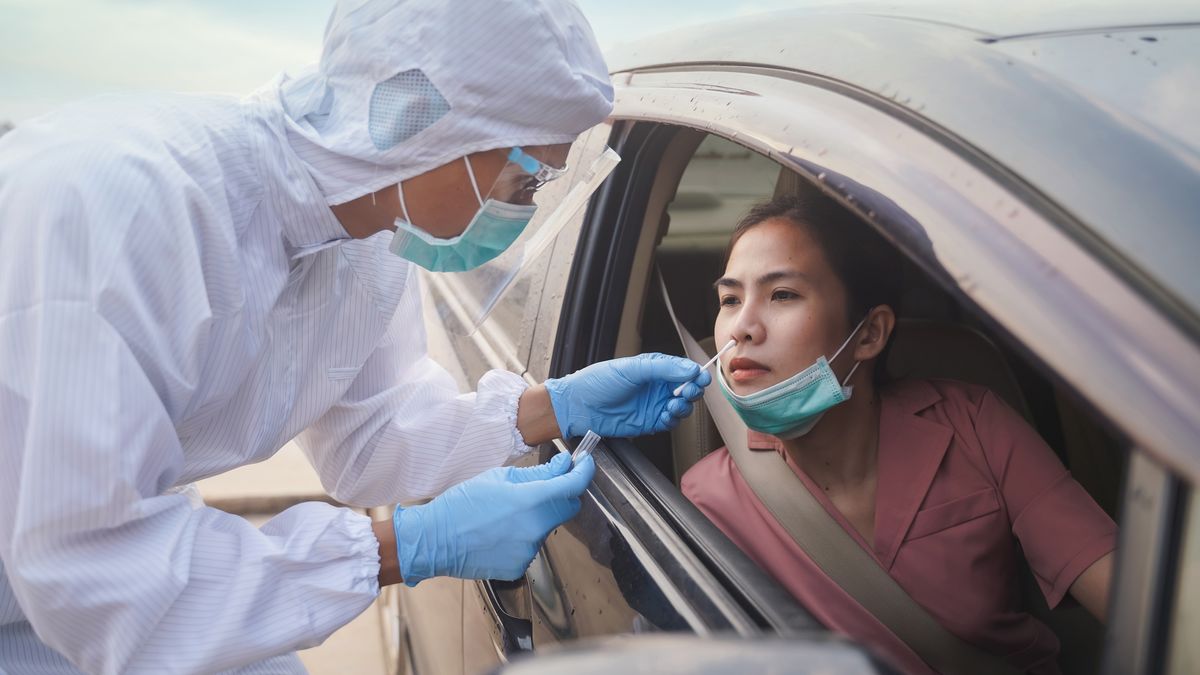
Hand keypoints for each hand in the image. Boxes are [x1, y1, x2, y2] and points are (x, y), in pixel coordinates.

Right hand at [393, 452, 594, 583]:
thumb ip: (537, 474)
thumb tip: (562, 466)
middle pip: (568, 508)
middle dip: (562, 494)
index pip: (574, 486)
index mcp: (530, 501)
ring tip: (507, 513)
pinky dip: (524, 536)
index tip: (584, 464)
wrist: (435, 540)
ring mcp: (529, 550)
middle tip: (544, 485)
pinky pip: (532, 545)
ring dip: (538, 516)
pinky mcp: (521, 566)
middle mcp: (535, 528)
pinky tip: (501, 532)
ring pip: (548, 527)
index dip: (584, 472)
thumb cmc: (462, 505)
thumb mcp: (499, 478)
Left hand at [543, 353, 711, 438]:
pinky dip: (673, 420)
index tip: (701, 378)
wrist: (578, 406)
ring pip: (682, 406)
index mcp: (654, 368)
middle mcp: (656, 386)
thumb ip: (662, 368)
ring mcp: (654, 405)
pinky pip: (670, 422)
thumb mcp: (631, 368)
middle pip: (687, 389)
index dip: (694, 374)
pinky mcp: (649, 422)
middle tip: (688, 392)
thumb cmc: (598, 382)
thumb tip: (689, 368)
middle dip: (692, 390)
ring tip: (673, 405)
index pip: (683, 369)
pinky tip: (666, 416)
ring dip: (684, 406)